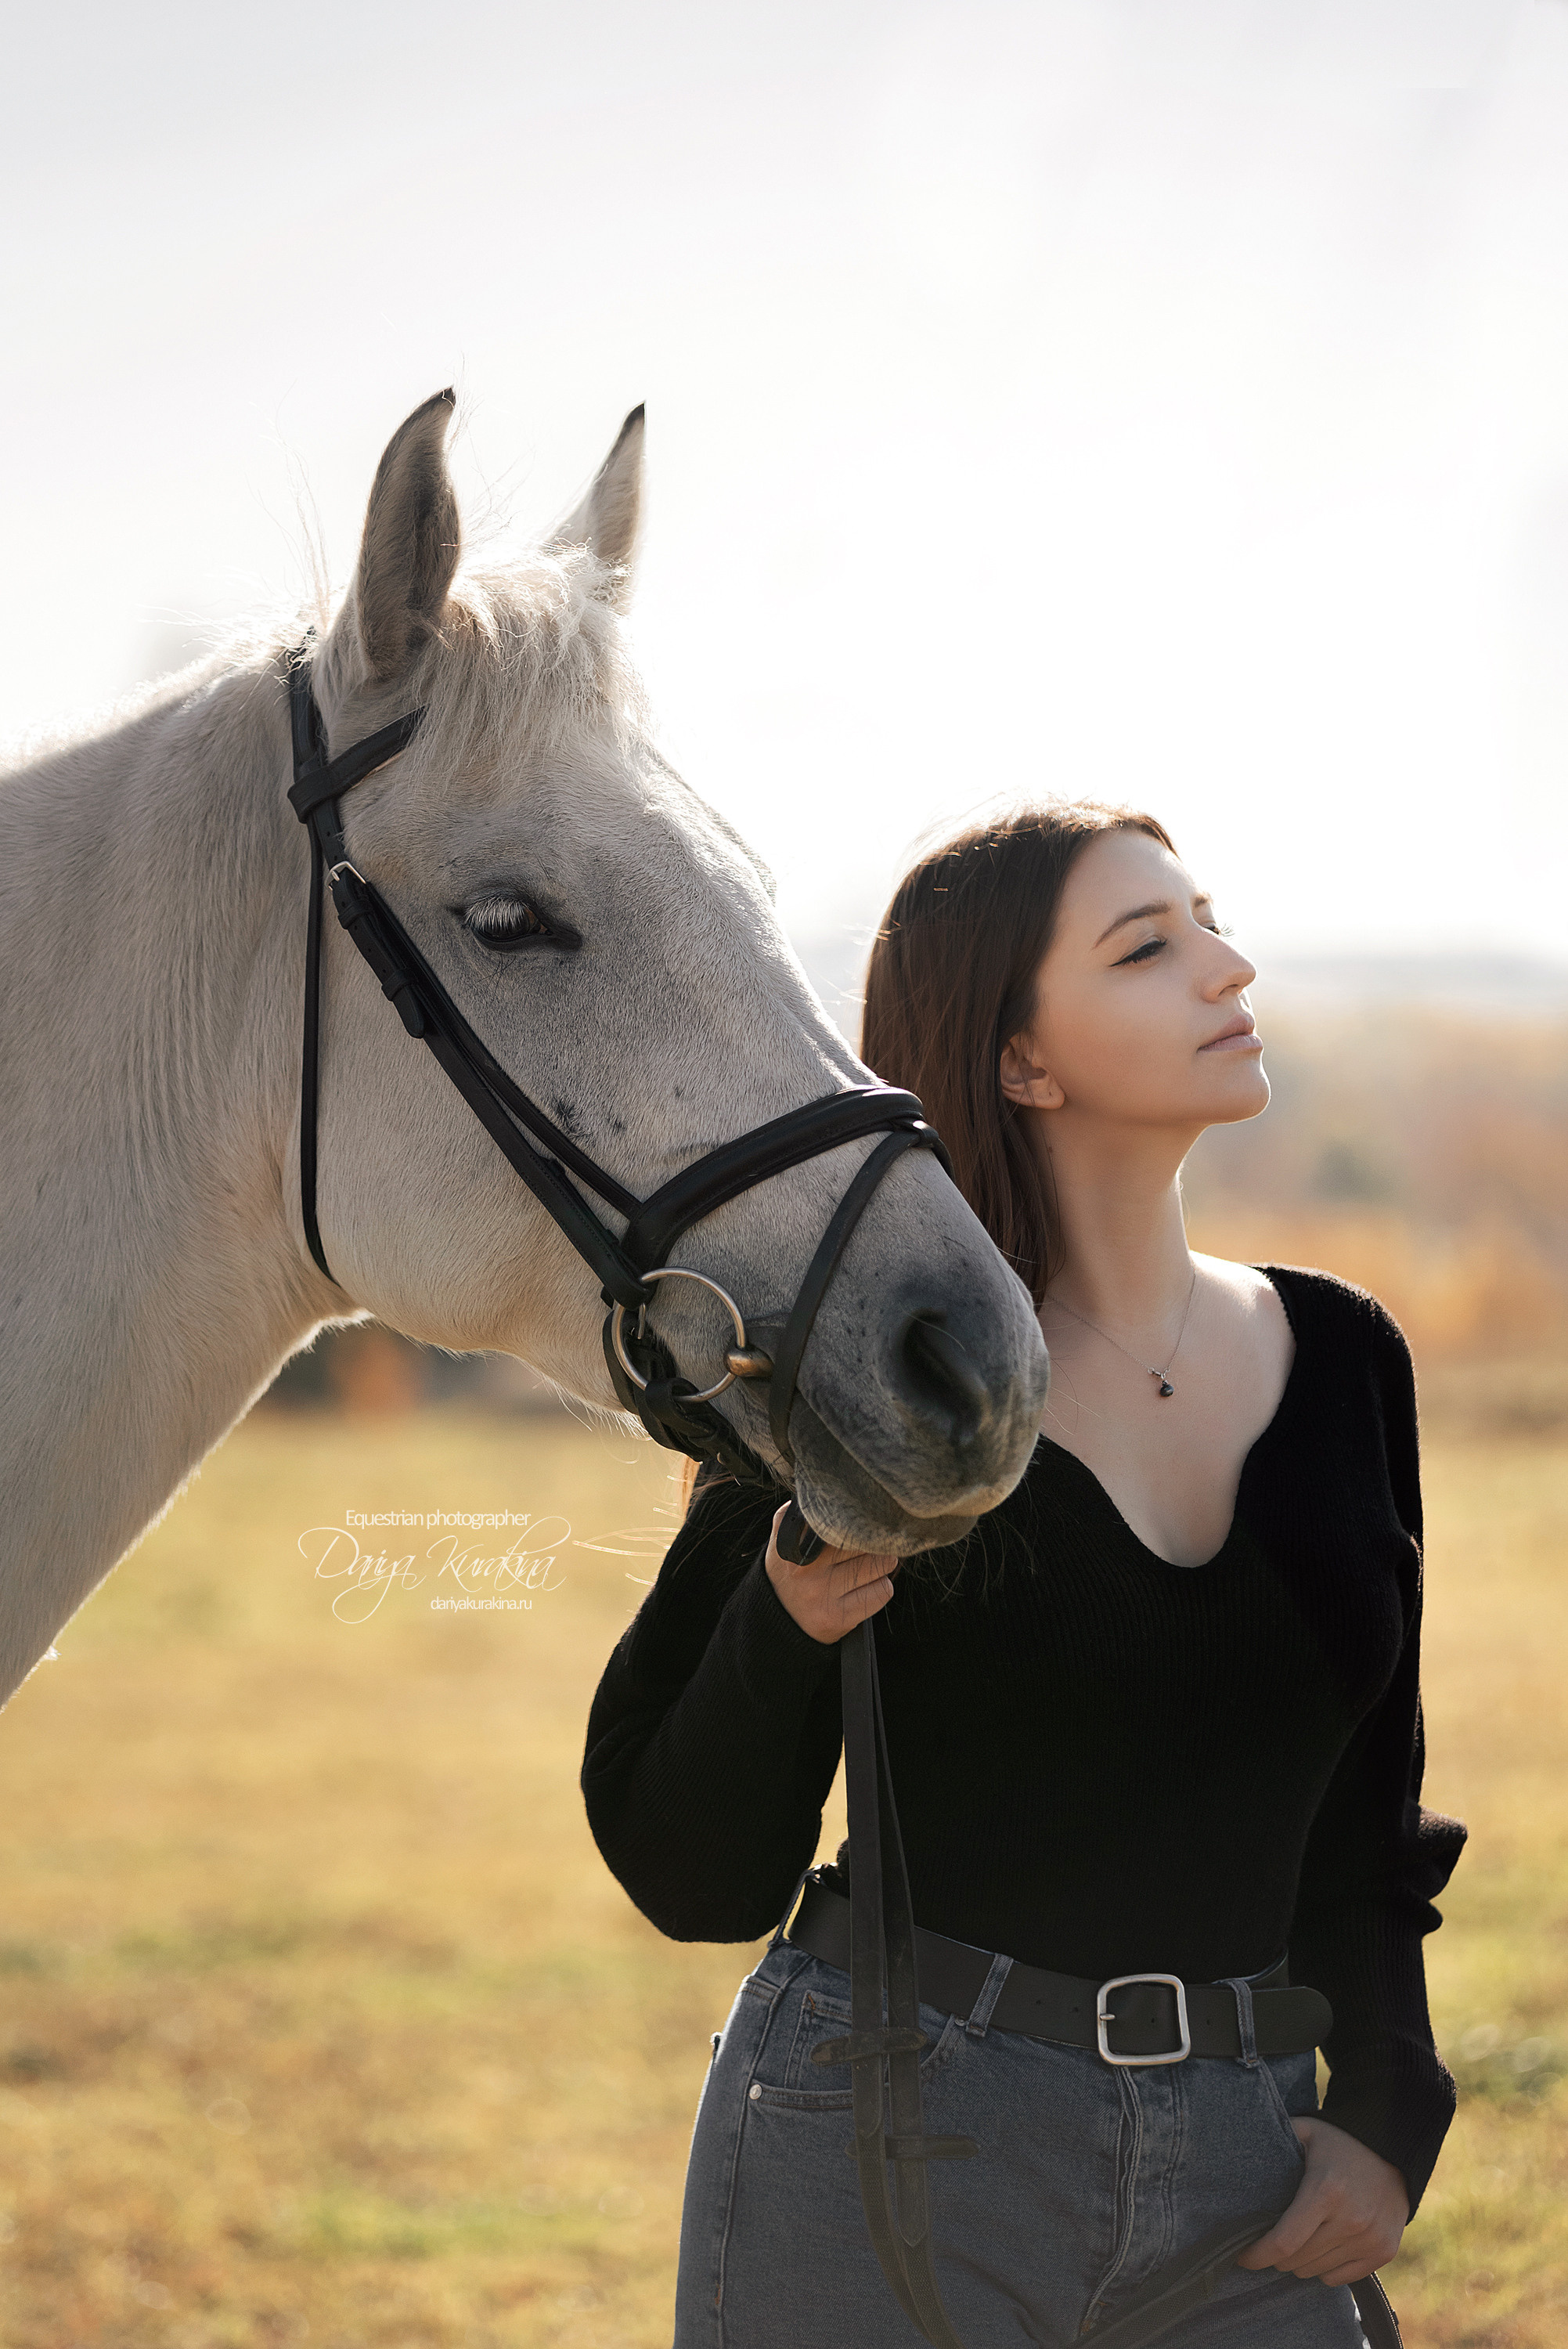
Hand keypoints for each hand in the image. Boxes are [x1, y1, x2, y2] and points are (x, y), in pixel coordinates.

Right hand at [763, 1503, 899, 1644]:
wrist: (775, 1620)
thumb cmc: (790, 1571)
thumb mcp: (783, 1539)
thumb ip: (798, 1513)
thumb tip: (827, 1490)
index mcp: (792, 1542)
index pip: (838, 1518)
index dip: (858, 1516)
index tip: (865, 1516)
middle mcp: (806, 1568)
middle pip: (865, 1538)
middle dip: (875, 1539)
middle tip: (871, 1543)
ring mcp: (823, 1594)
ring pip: (881, 1563)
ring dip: (883, 1563)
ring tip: (870, 1566)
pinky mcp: (840, 1617)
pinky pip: (883, 1591)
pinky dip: (882, 1587)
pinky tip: (868, 1587)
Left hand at [1235, 2116, 1407, 2287]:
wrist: (1394, 2150)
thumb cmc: (1338, 2141)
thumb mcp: (1305, 2131)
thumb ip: (1273, 2141)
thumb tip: (1234, 2152)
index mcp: (1325, 2191)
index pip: (1284, 2242)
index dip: (1257, 2255)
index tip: (1241, 2256)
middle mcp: (1350, 2220)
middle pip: (1297, 2261)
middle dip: (1276, 2257)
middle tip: (1270, 2241)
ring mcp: (1370, 2239)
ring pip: (1316, 2272)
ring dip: (1300, 2263)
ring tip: (1297, 2240)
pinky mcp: (1384, 2251)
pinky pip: (1340, 2279)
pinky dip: (1324, 2269)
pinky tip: (1321, 2247)